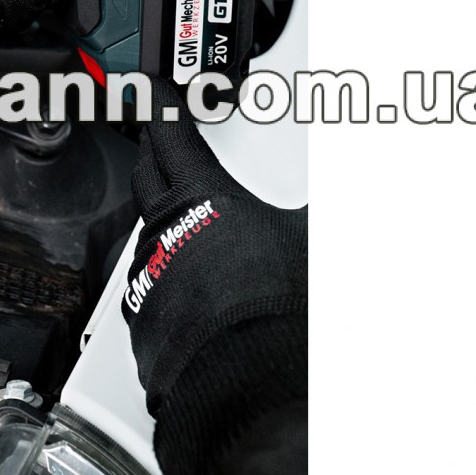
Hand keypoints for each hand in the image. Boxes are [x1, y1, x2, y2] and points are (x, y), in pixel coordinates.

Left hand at [124, 77, 306, 408]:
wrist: (245, 382)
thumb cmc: (278, 309)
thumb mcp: (313, 240)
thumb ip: (320, 209)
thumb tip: (333, 199)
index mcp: (201, 197)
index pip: (172, 135)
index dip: (164, 107)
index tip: (158, 91)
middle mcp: (164, 229)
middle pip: (146, 174)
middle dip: (152, 151)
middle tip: (159, 139)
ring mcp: (149, 275)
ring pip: (145, 230)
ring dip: (160, 218)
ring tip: (182, 218)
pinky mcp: (142, 318)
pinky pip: (146, 283)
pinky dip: (162, 272)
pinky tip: (182, 282)